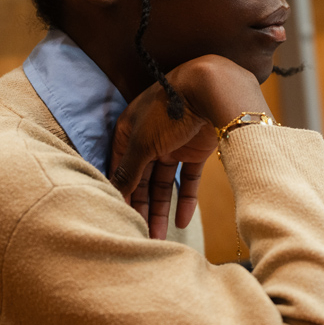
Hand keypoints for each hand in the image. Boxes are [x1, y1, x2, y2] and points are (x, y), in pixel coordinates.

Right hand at [109, 55, 269, 239]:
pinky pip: (188, 179)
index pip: (119, 168)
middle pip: (141, 178)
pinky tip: (183, 220)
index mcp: (128, 132)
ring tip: (159, 236)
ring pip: (164, 182)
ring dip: (161, 208)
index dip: (120, 193)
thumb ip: (128, 170)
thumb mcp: (141, 142)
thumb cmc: (167, 110)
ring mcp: (173, 144)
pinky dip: (186, 199)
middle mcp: (148, 138)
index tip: (120, 219)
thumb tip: (114, 193)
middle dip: (141, 207)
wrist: (210, 88)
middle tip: (141, 235)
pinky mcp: (196, 149)